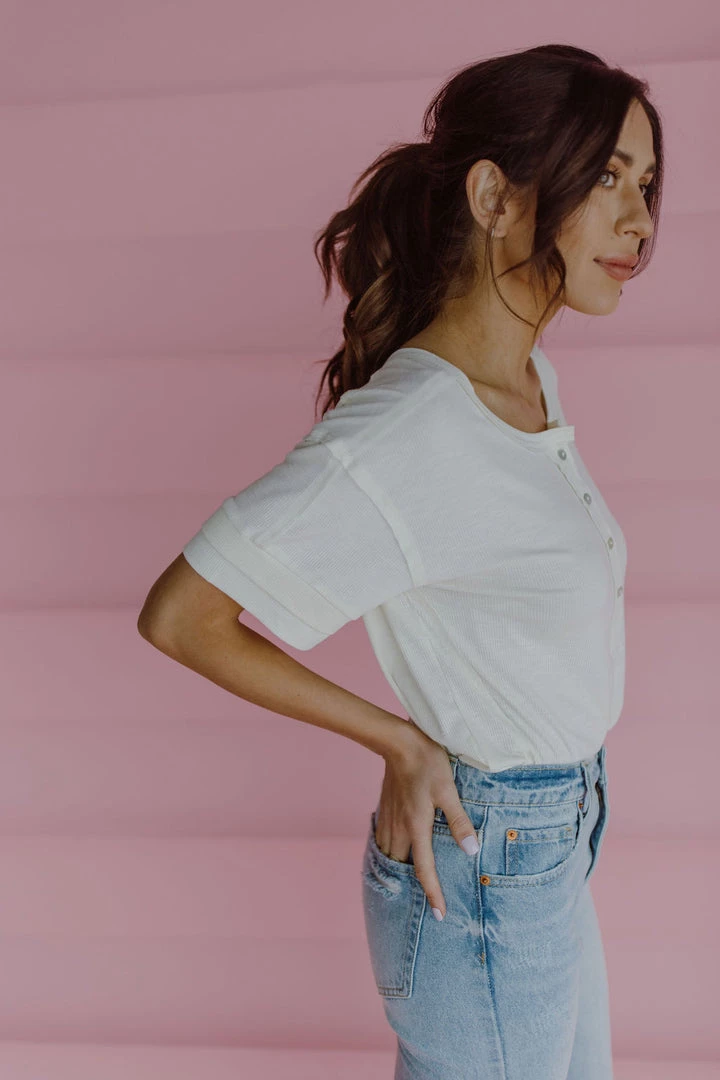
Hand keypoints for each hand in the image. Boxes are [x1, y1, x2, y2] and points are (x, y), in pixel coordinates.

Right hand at [376, 721, 479, 919]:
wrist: (397, 741)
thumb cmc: (427, 763)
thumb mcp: (449, 790)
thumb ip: (459, 821)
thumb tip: (471, 851)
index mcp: (417, 827)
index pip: (424, 869)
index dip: (433, 894)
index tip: (439, 915)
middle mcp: (400, 828)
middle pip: (402, 868)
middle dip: (411, 887)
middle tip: (425, 903)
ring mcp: (389, 819)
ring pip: (390, 856)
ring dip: (399, 872)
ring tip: (411, 884)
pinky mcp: (385, 810)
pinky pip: (385, 841)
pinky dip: (390, 854)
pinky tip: (397, 853)